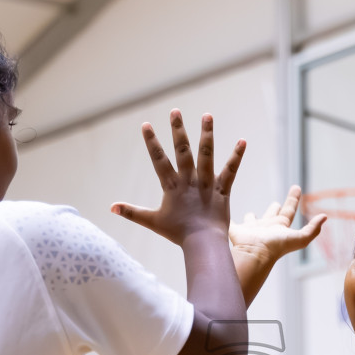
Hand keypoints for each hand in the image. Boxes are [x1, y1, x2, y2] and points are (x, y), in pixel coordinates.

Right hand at [112, 111, 244, 245]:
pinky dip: (236, 156)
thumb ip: (132, 212)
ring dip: (207, 134)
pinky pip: (230, 171)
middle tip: (175, 111)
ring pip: (206, 155)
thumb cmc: (178, 233)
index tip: (146, 124)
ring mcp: (206, 183)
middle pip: (182, 151)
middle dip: (178, 130)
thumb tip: (111, 208)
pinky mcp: (222, 189)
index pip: (159, 160)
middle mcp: (189, 180)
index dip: (152, 142)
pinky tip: (242, 141)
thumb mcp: (152, 222)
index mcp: (172, 186)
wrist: (202, 243)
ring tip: (207, 115)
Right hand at [230, 186, 326, 265]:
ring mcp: (250, 230)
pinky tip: (221, 213)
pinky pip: (230, 222)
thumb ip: (312, 229)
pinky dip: (226, 218)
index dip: (293, 199)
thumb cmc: (276, 247)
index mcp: (279, 227)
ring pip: (252, 221)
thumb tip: (325, 216)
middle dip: (274, 208)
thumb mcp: (299, 238)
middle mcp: (266, 228)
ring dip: (251, 217)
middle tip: (275, 202)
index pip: (288, 210)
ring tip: (250, 213)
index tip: (296, 187)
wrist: (253, 255)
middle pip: (271, 215)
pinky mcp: (235, 231)